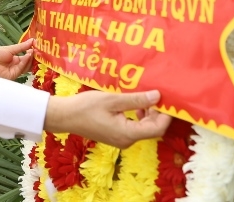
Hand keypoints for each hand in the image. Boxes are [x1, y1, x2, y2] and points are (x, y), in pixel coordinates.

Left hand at [0, 38, 34, 80]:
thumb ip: (22, 46)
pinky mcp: (12, 75)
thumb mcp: (10, 49)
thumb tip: (32, 40)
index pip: (27, 57)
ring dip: (30, 59)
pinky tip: (27, 55)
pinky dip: (25, 62)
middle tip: (39, 50)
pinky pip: (21, 69)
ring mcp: (14, 71)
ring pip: (26, 67)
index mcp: (15, 59)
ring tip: (33, 51)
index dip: (33, 53)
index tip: (38, 47)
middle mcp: (16, 66)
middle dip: (34, 57)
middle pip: (28, 63)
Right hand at [44, 89, 171, 148]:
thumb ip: (136, 100)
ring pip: (143, 128)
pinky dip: (138, 117)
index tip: (167, 99)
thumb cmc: (86, 107)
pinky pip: (134, 128)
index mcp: (127, 134)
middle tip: (156, 93)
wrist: (65, 116)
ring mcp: (121, 140)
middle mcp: (127, 140)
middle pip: (152, 129)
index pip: (157, 128)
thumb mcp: (112, 100)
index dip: (166, 115)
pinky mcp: (116, 136)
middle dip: (157, 112)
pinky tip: (134, 104)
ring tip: (145, 96)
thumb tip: (157, 96)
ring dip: (148, 114)